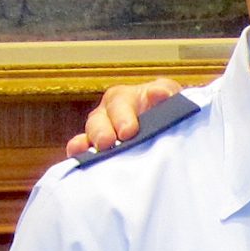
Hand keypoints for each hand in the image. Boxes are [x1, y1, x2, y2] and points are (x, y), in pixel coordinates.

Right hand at [66, 77, 183, 157]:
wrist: (169, 129)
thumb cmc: (167, 108)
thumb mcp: (170, 96)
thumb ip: (166, 93)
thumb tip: (158, 93)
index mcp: (124, 98)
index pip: (119, 104)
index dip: (122, 117)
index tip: (128, 131)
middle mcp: (107, 113)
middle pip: (98, 120)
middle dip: (102, 132)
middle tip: (108, 143)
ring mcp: (99, 132)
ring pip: (89, 135)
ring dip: (89, 143)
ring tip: (94, 152)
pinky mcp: (95, 150)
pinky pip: (82, 150)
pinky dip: (79, 153)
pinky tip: (79, 157)